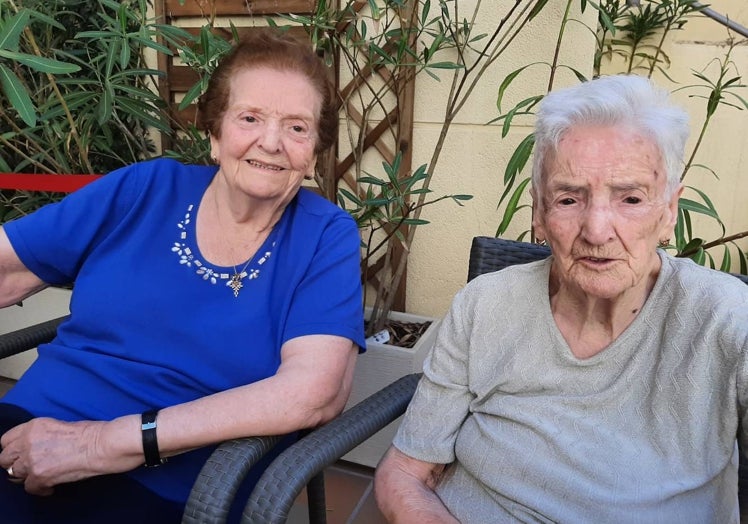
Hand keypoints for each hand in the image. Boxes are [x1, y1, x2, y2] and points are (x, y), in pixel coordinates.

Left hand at [0, 417, 139, 494]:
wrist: (104, 444)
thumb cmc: (92, 433)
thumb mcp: (60, 425)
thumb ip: (41, 436)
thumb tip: (34, 449)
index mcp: (34, 426)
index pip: (6, 440)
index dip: (14, 449)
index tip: (21, 454)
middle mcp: (28, 441)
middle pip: (5, 459)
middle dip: (16, 464)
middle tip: (30, 467)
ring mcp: (32, 460)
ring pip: (14, 475)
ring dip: (27, 476)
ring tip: (42, 476)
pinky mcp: (40, 476)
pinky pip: (30, 488)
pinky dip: (41, 489)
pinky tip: (52, 485)